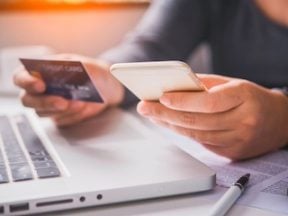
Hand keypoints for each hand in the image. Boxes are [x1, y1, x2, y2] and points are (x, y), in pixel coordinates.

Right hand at [13, 54, 123, 126]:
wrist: (108, 87)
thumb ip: (73, 68)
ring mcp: (50, 105)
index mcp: (42, 71)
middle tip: (62, 102)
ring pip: (44, 113)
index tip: (40, 85)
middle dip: (45, 102)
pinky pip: (61, 121)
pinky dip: (73, 115)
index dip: (26, 81)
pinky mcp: (61, 117)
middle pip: (28, 100)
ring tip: (80, 102)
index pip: (21, 77)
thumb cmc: (93, 72)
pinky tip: (84, 107)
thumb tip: (62, 72)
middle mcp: (42, 90)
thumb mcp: (86, 65)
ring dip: (63, 109)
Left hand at [137, 74, 287, 159]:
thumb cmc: (251, 97)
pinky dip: (184, 133)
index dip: (183, 101)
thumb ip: (204, 85)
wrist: (280, 122)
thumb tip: (174, 86)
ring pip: (196, 134)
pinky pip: (203, 143)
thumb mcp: (232, 83)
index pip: (209, 102)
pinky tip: (170, 124)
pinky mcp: (234, 153)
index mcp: (244, 97)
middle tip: (145, 107)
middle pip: (197, 121)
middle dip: (166, 114)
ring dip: (170, 125)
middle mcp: (243, 121)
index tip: (160, 97)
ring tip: (152, 115)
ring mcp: (239, 140)